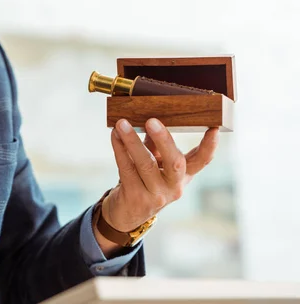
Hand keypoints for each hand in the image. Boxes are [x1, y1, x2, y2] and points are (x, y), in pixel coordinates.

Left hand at [100, 118, 218, 234]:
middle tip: (152, 121)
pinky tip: (114, 135)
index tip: (214, 128)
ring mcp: (155, 194)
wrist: (126, 213)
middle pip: (175, 163)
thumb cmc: (143, 180)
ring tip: (122, 124)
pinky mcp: (135, 197)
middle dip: (164, 140)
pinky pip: (126, 169)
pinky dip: (119, 149)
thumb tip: (150, 117)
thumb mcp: (156, 164)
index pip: (202, 161)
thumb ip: (155, 144)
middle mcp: (174, 187)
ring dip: (132, 141)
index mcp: (183, 176)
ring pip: (145, 164)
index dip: (210, 146)